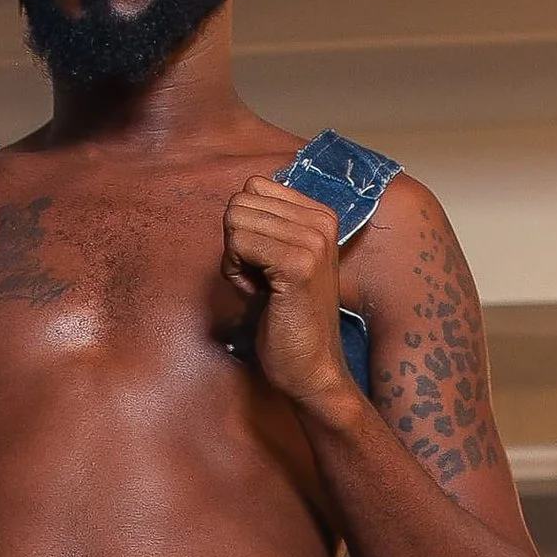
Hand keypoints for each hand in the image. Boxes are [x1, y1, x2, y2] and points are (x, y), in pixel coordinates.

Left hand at [219, 178, 353, 412]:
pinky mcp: (298, 265)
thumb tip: (236, 201)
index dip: (245, 228)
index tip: (265, 264)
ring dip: (235, 259)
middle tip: (260, 280)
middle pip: (240, 201)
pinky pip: (238, 244)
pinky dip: (235, 273)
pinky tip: (259, 297)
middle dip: (236, 243)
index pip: (253, 187)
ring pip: (235, 219)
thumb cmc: (287, 319)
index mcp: (320, 214)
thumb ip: (266, 226)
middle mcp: (322, 220)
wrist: (311, 369)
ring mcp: (313, 241)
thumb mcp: (279, 260)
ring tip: (262, 289)